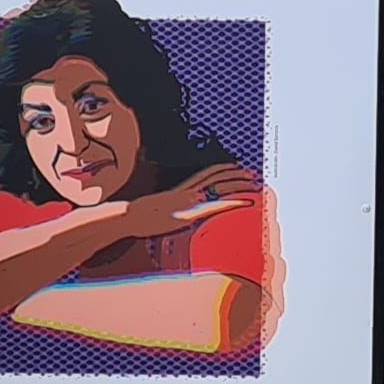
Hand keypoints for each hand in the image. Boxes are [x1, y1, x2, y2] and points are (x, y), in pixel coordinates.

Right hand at [109, 163, 261, 241]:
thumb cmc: (136, 216)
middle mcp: (187, 191)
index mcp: (181, 189)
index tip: (237, 167)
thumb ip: (165, 208)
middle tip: (252, 173)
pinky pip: (217, 205)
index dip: (224, 168)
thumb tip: (171, 214)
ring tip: (256, 184)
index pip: (207, 173)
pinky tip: (247, 202)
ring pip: (221, 187)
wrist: (128, 217)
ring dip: (240, 184)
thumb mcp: (153, 208)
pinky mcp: (191, 214)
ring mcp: (190, 201)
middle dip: (236, 174)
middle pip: (217, 176)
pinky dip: (234, 202)